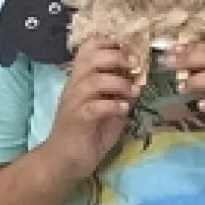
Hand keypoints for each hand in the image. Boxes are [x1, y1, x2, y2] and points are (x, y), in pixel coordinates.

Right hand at [40, 40, 136, 180]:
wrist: (65, 161)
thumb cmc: (88, 133)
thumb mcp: (110, 109)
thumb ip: (120, 93)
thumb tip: (139, 80)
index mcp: (81, 79)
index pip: (88, 49)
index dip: (108, 43)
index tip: (129, 48)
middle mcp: (74, 86)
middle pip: (90, 58)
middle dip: (116, 57)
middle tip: (135, 65)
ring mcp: (74, 103)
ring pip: (93, 80)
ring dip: (118, 83)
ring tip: (133, 91)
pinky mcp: (77, 120)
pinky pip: (94, 107)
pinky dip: (112, 105)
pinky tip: (124, 109)